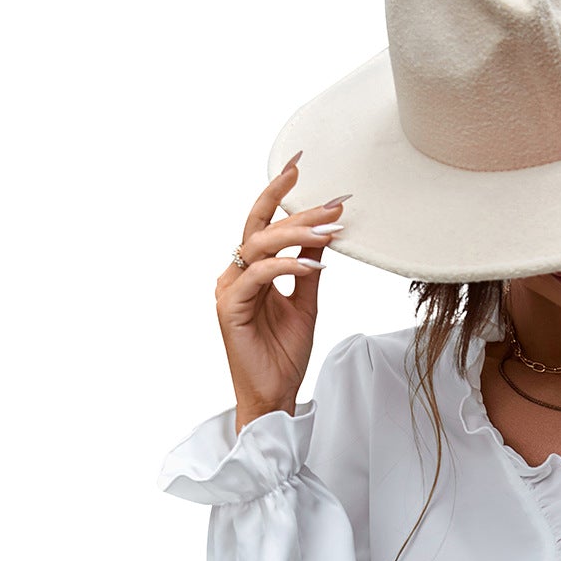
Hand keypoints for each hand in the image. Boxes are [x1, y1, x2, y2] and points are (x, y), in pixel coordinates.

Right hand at [214, 150, 349, 429]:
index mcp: (250, 271)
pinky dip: (286, 266)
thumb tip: (322, 236)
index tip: (302, 166)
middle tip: (331, 201)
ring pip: (259, 246)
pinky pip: (259, 276)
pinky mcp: (230, 308)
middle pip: (260, 226)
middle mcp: (235, 274)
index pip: (265, 223)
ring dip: (296, 235)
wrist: (274, 395)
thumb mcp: (306, 303)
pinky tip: (313, 265)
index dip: (281, 193)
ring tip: (330, 232)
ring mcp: (229, 290)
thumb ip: (307, 268)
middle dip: (293, 206)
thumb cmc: (284, 354)